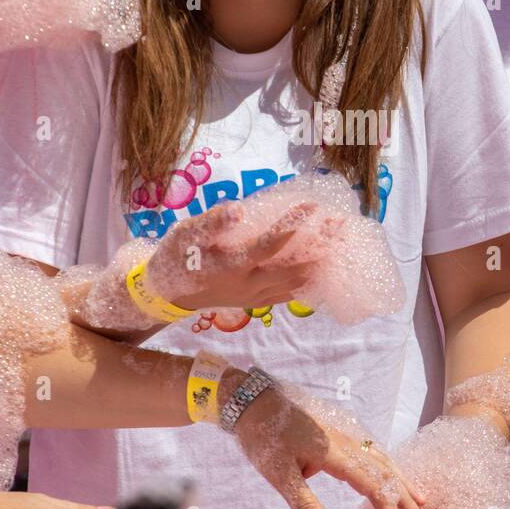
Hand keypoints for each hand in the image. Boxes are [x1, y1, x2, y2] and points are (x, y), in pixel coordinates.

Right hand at [146, 200, 323, 310]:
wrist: (168, 293)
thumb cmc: (177, 256)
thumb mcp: (186, 234)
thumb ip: (213, 222)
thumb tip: (240, 208)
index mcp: (231, 266)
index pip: (270, 245)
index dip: (293, 226)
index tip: (313, 207)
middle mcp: (248, 285)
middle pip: (293, 266)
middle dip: (318, 245)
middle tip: (340, 224)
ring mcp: (254, 296)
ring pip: (294, 282)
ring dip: (318, 263)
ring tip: (339, 243)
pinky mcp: (256, 301)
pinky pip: (289, 295)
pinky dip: (308, 282)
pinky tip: (324, 270)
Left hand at [231, 378, 426, 508]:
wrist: (255, 401)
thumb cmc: (264, 437)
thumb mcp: (278, 473)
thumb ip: (303, 503)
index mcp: (335, 453)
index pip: (372, 485)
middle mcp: (347, 442)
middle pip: (384, 471)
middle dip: (404, 498)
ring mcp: (345, 435)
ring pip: (382, 459)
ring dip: (401, 481)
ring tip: (420, 499)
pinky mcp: (340, 433)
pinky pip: (373, 450)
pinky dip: (389, 466)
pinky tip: (394, 473)